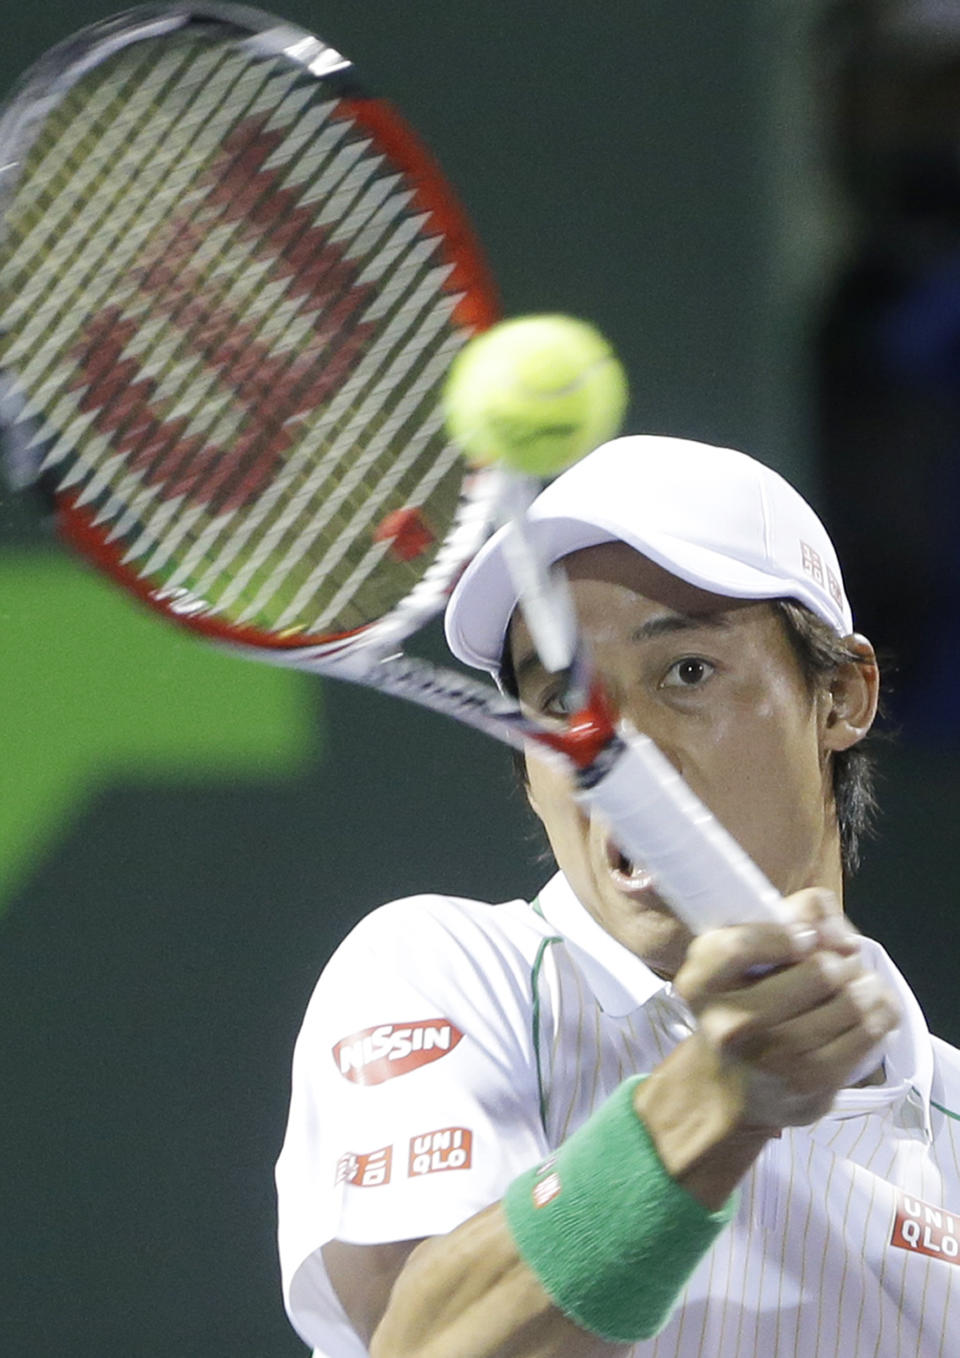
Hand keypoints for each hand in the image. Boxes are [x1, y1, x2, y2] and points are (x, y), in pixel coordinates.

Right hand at [672, 889, 900, 1128]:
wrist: (731, 1088)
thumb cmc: (741, 1006)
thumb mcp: (737, 959)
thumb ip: (785, 917)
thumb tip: (840, 934)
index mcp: (700, 985)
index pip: (741, 947)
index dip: (786, 933)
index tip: (806, 937)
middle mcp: (730, 1024)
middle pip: (819, 970)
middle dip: (842, 958)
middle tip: (840, 962)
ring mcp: (774, 1058)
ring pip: (852, 1000)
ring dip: (866, 983)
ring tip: (858, 983)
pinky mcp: (813, 1082)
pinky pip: (869, 1031)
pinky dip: (881, 1011)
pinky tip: (872, 1007)